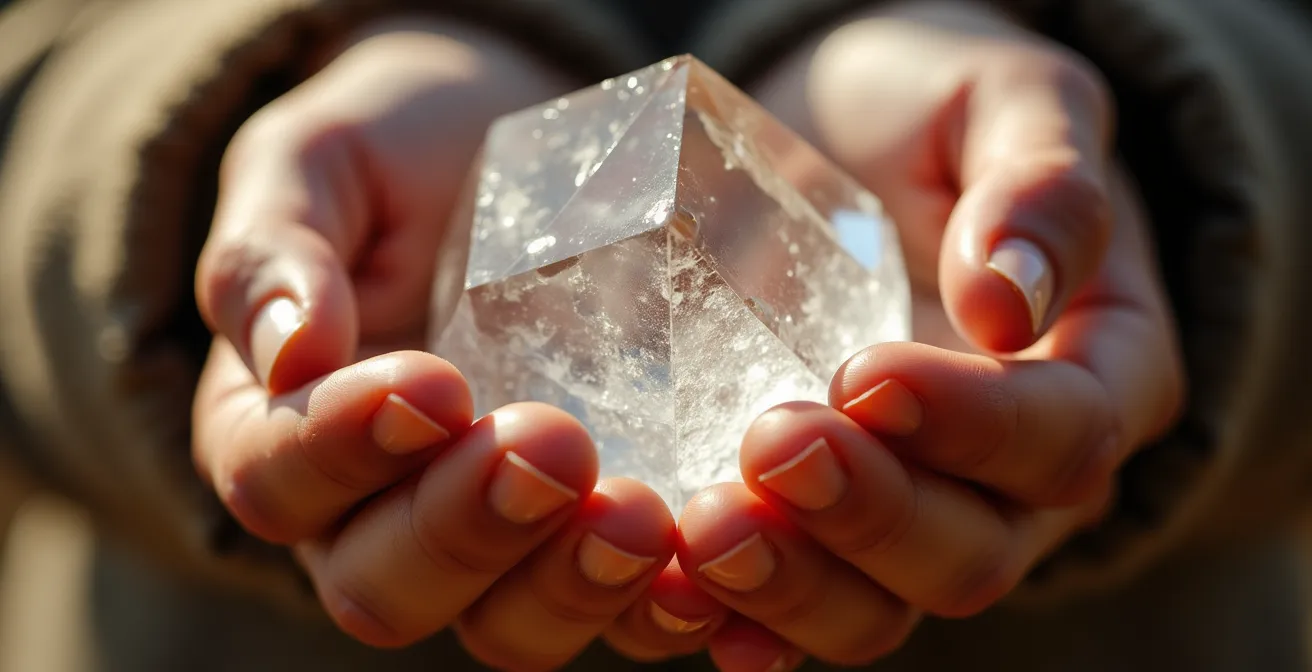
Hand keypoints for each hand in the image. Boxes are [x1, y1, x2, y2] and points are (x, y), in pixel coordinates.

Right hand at [190, 18, 676, 667]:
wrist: (514, 150)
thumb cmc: (399, 155)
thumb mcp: (318, 161)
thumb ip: (275, 243)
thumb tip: (287, 347)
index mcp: (281, 431)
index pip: (276, 478)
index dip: (342, 451)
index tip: (432, 384)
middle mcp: (376, 514)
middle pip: (386, 586)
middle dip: (469, 528)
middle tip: (554, 446)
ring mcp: (496, 540)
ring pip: (505, 625)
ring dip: (571, 586)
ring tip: (642, 517)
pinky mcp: (591, 536)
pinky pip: (620, 610)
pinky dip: (661, 606)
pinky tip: (707, 575)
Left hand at [673, 2, 1183, 667]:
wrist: (845, 142)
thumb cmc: (934, 112)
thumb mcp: (1006, 99)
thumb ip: (1040, 183)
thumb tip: (1009, 301)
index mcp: (1096, 372)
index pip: (1062, 435)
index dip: (972, 425)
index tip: (865, 372)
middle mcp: (1014, 476)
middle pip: (970, 550)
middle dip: (868, 515)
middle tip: (770, 445)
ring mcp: (913, 512)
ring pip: (880, 606)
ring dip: (794, 586)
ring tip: (704, 532)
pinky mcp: (820, 526)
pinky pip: (791, 603)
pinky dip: (738, 617)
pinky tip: (675, 590)